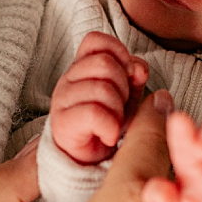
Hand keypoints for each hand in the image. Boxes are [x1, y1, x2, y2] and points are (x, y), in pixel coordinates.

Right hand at [49, 31, 148, 164]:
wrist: (88, 161)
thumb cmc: (107, 124)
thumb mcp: (127, 95)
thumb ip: (134, 76)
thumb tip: (138, 68)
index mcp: (82, 67)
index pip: (95, 41)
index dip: (118, 52)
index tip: (128, 75)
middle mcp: (68, 79)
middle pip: (104, 64)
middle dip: (123, 87)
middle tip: (120, 107)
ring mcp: (62, 100)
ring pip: (102, 89)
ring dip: (118, 110)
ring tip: (114, 124)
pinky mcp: (62, 123)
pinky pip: (94, 113)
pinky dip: (110, 127)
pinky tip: (109, 136)